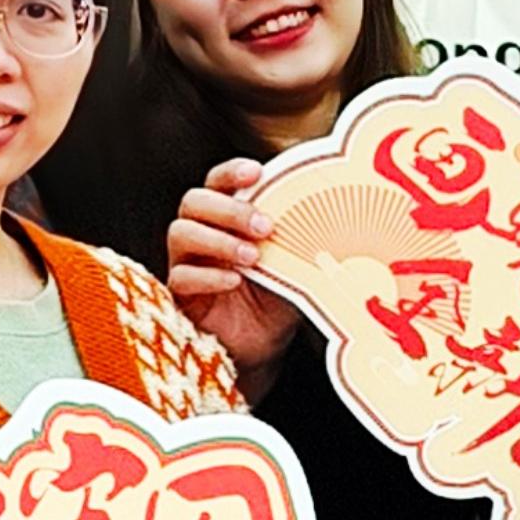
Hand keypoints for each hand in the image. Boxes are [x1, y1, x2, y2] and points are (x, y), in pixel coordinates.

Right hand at [167, 156, 295, 381]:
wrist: (264, 347)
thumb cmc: (277, 298)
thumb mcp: (294, 264)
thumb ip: (301, 239)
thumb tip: (338, 217)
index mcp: (226, 219)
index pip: (217, 183)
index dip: (231, 172)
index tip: (256, 171)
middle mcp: (201, 235)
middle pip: (194, 202)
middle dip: (229, 209)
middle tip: (264, 226)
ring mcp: (187, 264)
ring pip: (180, 233)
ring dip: (218, 240)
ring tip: (252, 257)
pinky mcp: (181, 297)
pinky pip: (180, 277)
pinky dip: (208, 276)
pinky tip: (234, 282)